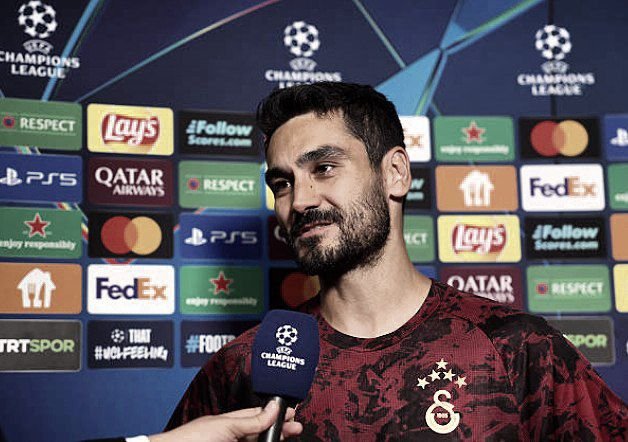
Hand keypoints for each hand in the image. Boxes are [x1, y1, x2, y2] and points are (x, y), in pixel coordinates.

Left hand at [149, 401, 302, 441]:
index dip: (275, 414)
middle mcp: (230, 436)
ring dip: (274, 440)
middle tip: (297, 428)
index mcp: (229, 423)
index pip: (257, 416)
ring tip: (292, 436)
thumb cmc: (189, 440)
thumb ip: (251, 420)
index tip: (291, 414)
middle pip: (260, 432)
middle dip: (280, 429)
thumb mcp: (225, 426)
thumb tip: (273, 407)